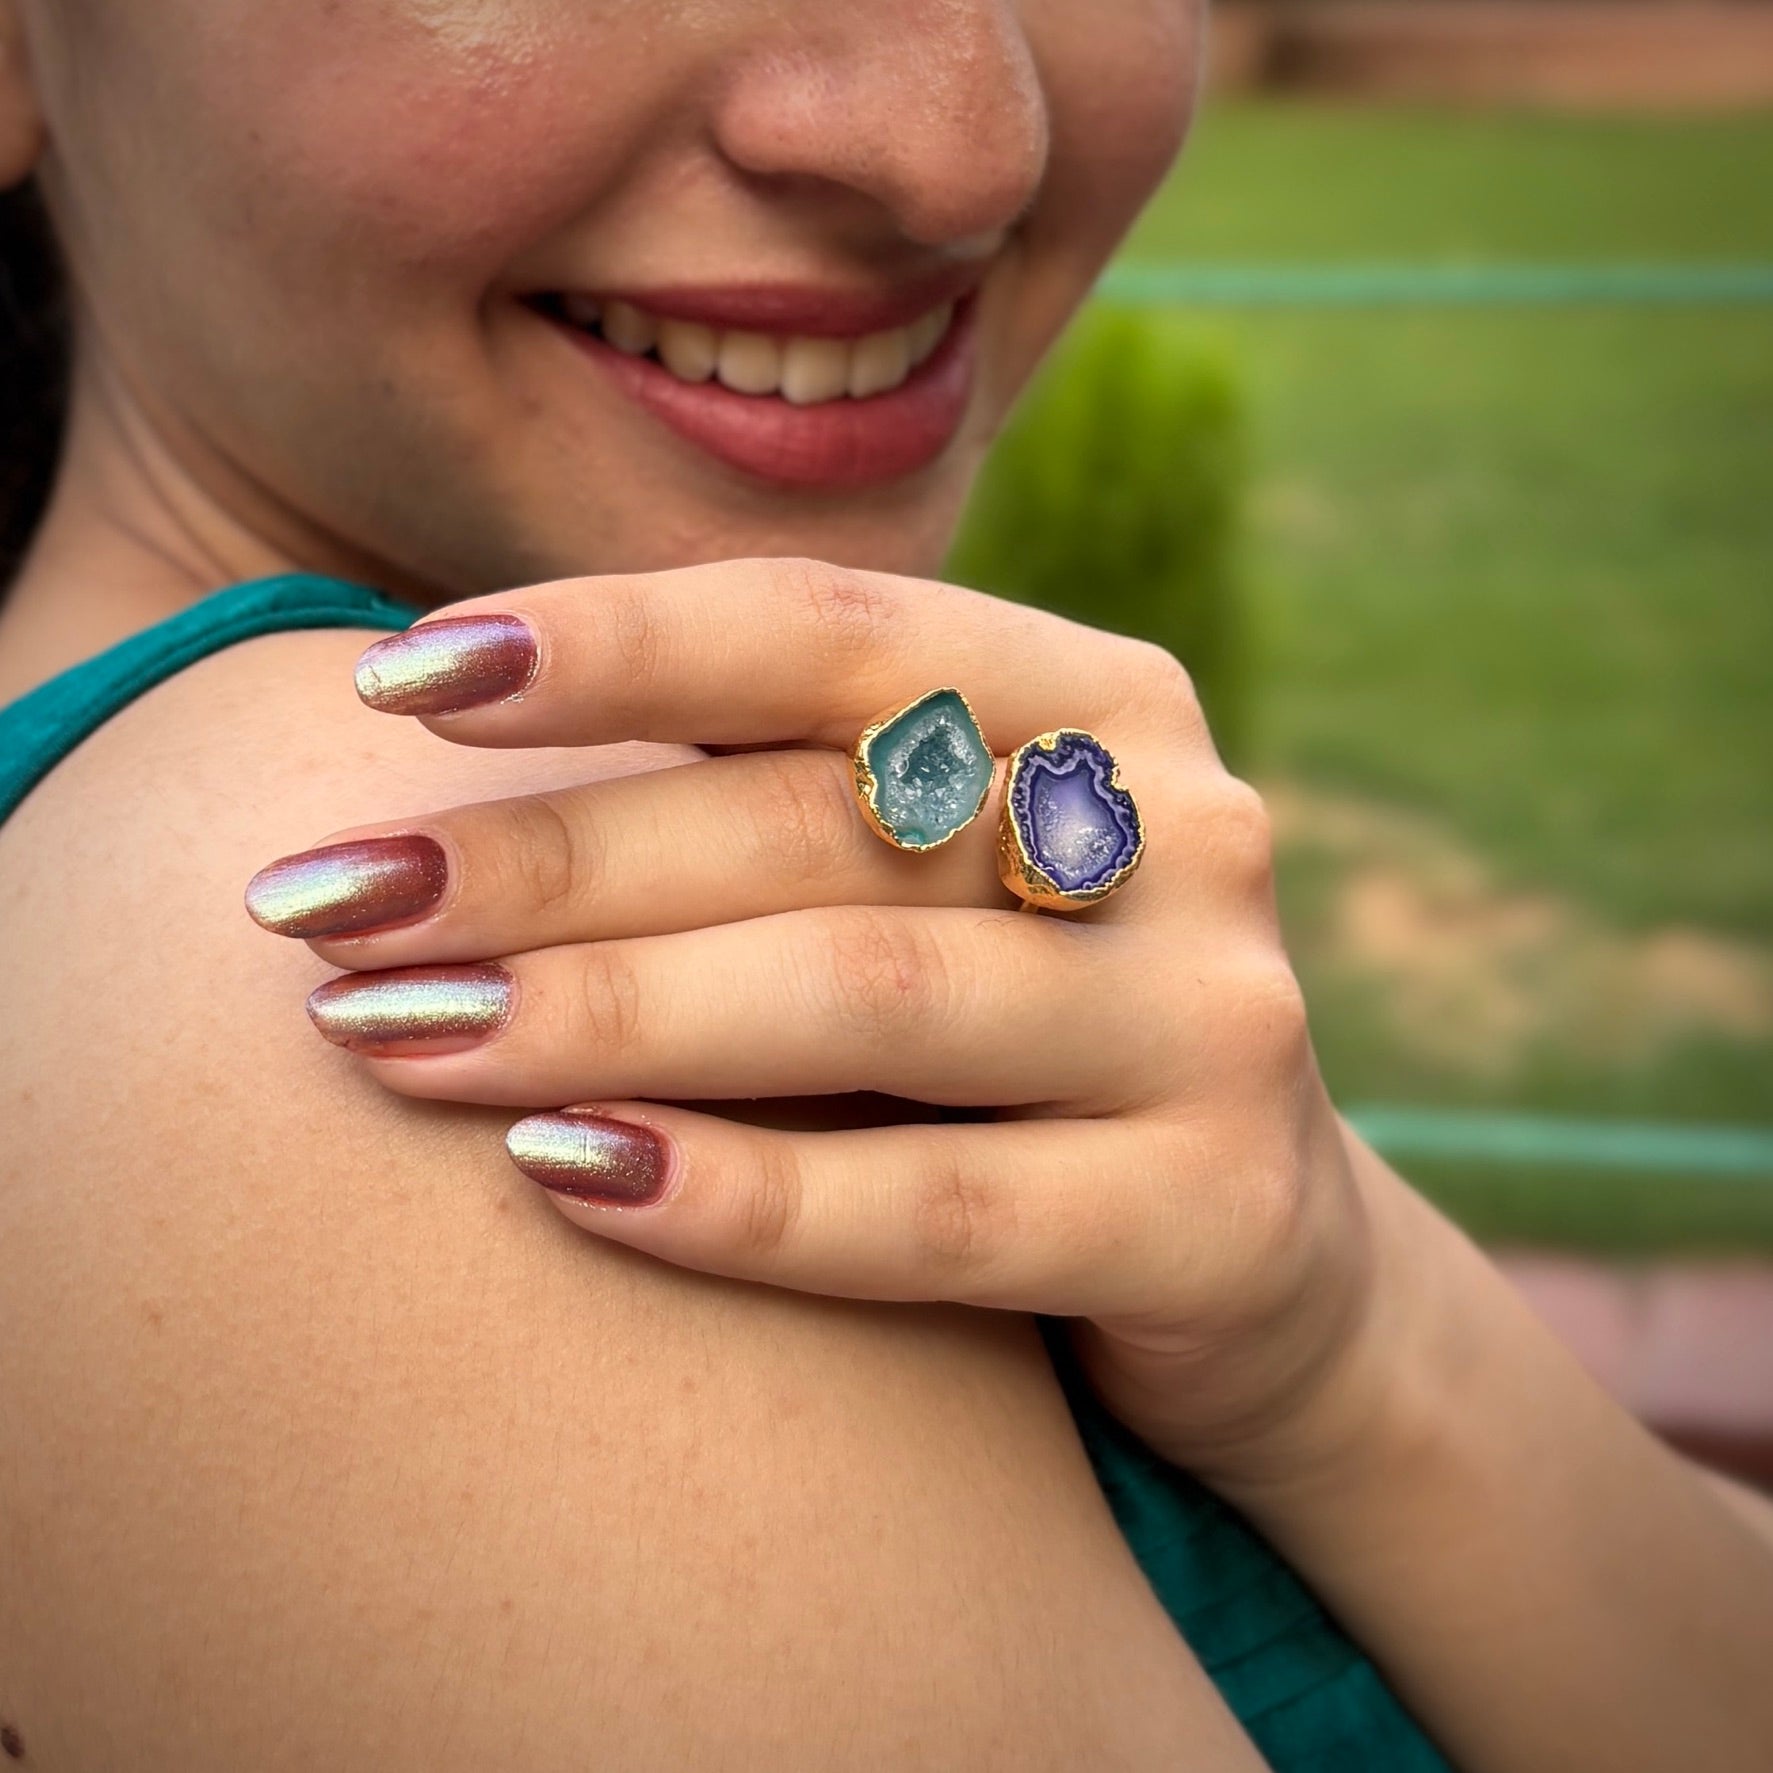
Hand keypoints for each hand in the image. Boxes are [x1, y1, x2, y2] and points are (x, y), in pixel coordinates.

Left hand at [246, 557, 1377, 1479]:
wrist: (1247, 1247)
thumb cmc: (1011, 1029)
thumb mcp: (930, 874)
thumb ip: (779, 794)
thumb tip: (441, 753)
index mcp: (1100, 698)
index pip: (833, 628)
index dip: (609, 640)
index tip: (388, 682)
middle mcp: (1183, 828)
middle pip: (824, 816)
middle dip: (550, 857)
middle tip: (323, 904)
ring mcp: (1217, 1021)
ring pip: (868, 996)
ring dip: (605, 1013)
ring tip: (394, 1037)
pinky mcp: (1217, 1218)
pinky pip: (937, 1212)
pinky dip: (738, 1198)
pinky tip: (567, 1180)